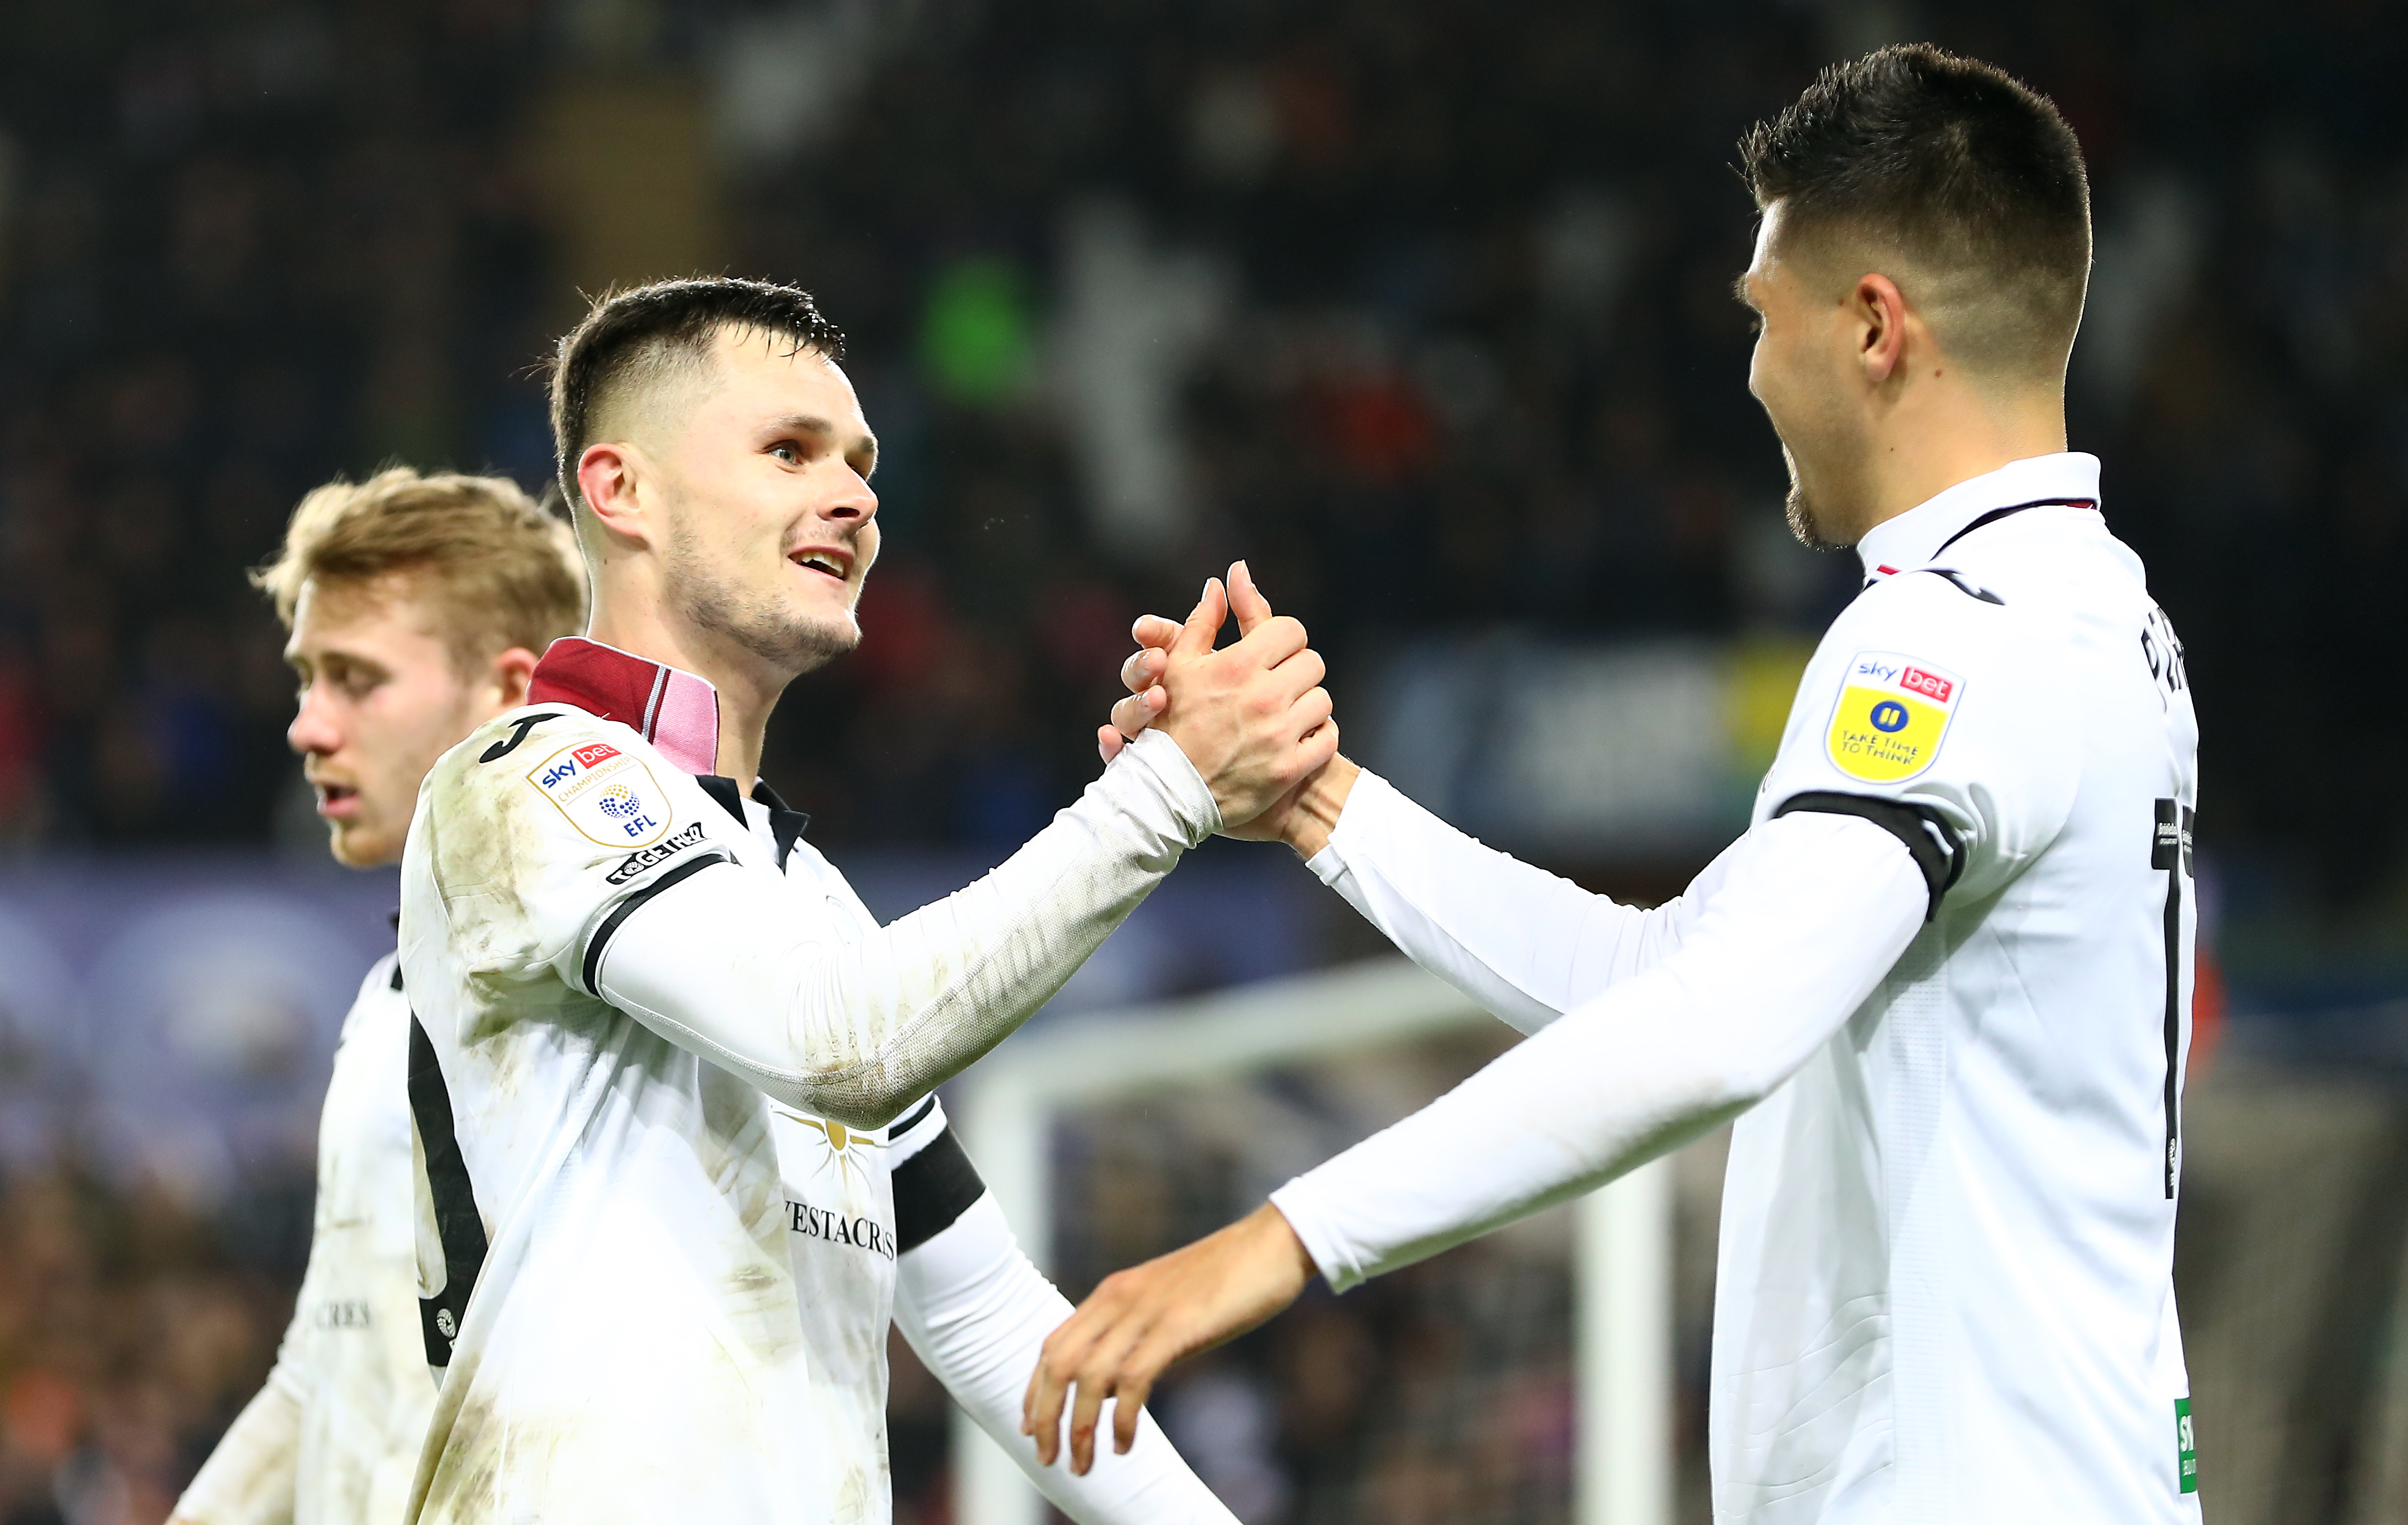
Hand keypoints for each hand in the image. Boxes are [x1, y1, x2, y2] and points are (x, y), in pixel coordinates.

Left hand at [1022, 1203, 1314, 1474]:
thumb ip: (1137, 1334)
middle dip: (1047, 1416)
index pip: (1054, 1344)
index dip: (1035, 1390)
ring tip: (1085, 1462)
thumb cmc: (1227, 1277)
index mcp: (1113, 1292)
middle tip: (1050, 1458)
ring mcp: (1147, 1311)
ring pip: (1090, 1376)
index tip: (1032, 1428)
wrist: (1272, 1243)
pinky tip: (1125, 1443)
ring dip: (1080, 1427)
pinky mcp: (1178, 1326)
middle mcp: (1119, 1299)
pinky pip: (1134, 1379)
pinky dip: (1123, 1418)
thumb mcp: (1166, 1303)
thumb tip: (1116, 1384)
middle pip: (1059, 1363)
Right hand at [1100, 562, 1358, 850]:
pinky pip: (1327, 739)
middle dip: (1297, 670)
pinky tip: (1297, 738)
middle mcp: (1262, 697)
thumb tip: (1225, 579)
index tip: (1274, 652)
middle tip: (1280, 683)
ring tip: (1286, 712)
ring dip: (1308, 704)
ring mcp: (1279, 735)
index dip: (1284, 638)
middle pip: (1313, 663)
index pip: (1291, 630)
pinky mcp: (1289, 768)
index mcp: (1237, 666)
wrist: (1168, 794)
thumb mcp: (1178, 666)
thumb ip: (1203, 621)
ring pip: (1323, 701)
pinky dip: (1318, 736)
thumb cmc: (1170, 723)